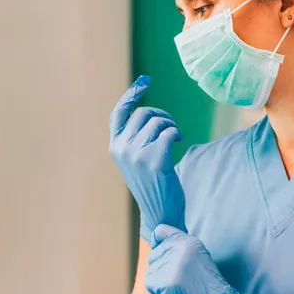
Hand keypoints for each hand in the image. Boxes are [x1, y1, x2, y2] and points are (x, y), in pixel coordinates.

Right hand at [109, 76, 186, 245]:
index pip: (118, 113)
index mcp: (115, 147)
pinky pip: (169, 132)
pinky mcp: (154, 159)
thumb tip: (147, 111)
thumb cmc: (152, 184)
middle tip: (172, 127)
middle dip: (162, 115)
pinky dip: (176, 133)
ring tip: (175, 137)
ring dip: (171, 125)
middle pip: (143, 113)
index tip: (145, 81)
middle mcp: (122, 148)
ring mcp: (137, 154)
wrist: (161, 212)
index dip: (131, 95)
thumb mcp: (136, 159)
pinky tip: (179, 141)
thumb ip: (134, 138)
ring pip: (157, 121)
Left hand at [145, 225, 255, 293]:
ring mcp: (174, 265)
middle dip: (160, 271)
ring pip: (150, 272)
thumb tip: (155, 248)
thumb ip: (179, 249)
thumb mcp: (198, 257)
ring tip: (178, 290)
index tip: (162, 255)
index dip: (157, 242)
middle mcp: (180, 249)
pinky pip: (151, 286)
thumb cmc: (208, 285)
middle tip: (177, 282)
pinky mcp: (168, 282)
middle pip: (153, 256)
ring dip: (160, 285)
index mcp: (188, 241)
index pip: (160, 231)